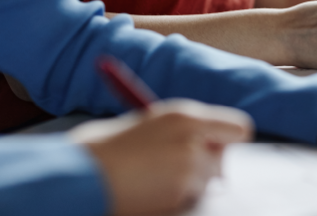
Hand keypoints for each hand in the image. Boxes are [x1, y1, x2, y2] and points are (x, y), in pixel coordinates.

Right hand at [70, 100, 251, 215]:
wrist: (78, 178)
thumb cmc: (105, 148)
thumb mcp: (147, 123)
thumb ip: (183, 129)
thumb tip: (211, 141)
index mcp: (186, 117)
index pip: (238, 128)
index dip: (229, 136)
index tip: (220, 142)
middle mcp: (194, 143)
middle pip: (222, 158)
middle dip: (205, 161)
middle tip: (174, 162)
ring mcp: (188, 175)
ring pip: (205, 181)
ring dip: (188, 182)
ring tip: (151, 177)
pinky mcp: (178, 200)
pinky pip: (188, 199)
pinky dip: (174, 199)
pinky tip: (147, 192)